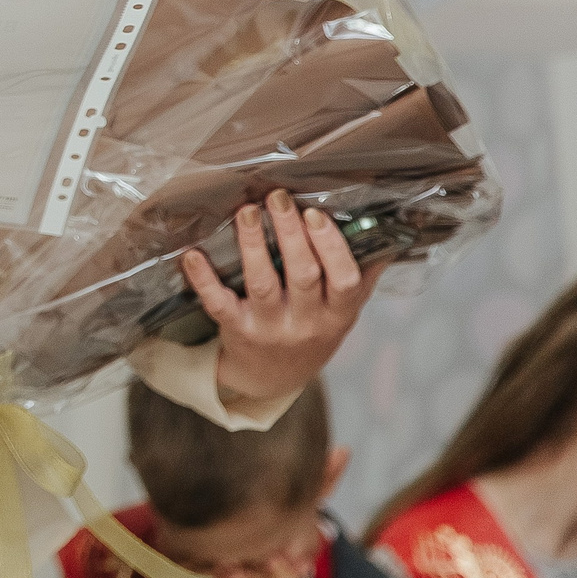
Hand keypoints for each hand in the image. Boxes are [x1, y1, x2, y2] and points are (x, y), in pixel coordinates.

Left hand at [184, 192, 372, 404]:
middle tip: (278, 198)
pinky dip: (204, 279)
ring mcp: (270, 328)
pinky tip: (193, 254)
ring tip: (247, 211)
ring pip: (262, 284)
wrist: (273, 379)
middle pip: (303, 275)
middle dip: (291, 234)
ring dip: (253, 244)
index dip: (332, 246)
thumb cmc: (313, 331)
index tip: (315, 213)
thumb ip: (362, 274)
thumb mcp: (344, 312)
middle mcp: (307, 323)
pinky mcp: (236, 331)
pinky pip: (218, 304)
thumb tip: (383, 228)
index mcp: (338, 314)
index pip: (345, 280)